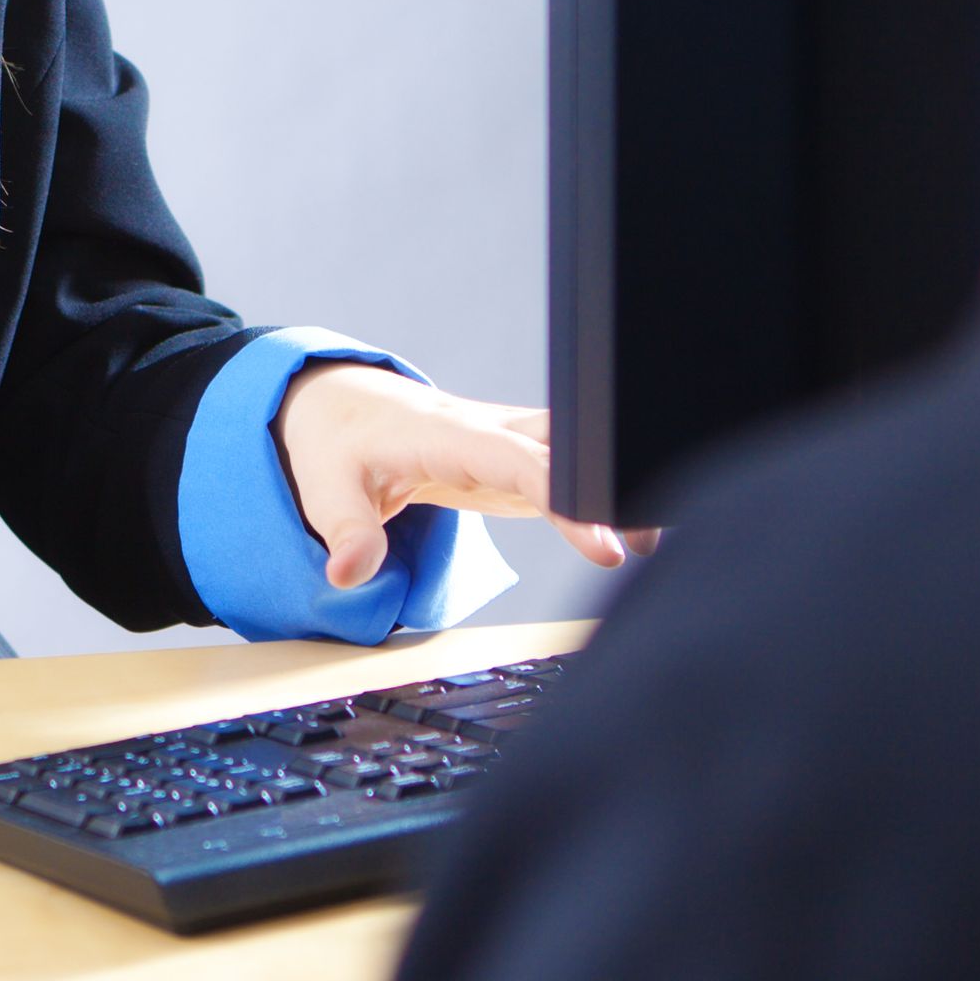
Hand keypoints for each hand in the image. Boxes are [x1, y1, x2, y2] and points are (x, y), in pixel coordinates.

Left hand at [275, 361, 642, 589]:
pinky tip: (630, 524)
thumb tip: (348, 573)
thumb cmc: (338, 443)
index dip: (562, 492)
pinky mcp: (513, 460)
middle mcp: (487, 431)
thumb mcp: (326, 489)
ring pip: (576, 450)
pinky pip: (567, 467)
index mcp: (448, 434)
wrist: (340, 407)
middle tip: (650, 538)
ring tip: (654, 538)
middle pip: (566, 445)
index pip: (516, 458)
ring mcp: (506, 443)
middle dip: (608, 483)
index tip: (602, 539)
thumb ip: (345, 532)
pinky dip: (598, 492)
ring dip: (611, 485)